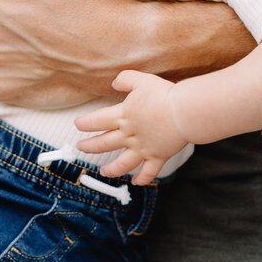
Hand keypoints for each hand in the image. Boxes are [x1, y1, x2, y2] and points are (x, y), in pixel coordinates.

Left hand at [73, 69, 186, 184]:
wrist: (184, 112)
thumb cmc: (164, 95)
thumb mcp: (141, 80)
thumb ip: (125, 79)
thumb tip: (114, 83)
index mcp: (123, 116)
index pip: (96, 121)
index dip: (84, 123)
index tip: (78, 125)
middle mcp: (129, 135)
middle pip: (104, 143)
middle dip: (90, 146)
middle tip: (81, 148)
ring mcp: (143, 148)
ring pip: (122, 163)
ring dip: (111, 169)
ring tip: (103, 172)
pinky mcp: (158, 157)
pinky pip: (148, 172)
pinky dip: (142, 179)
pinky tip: (136, 182)